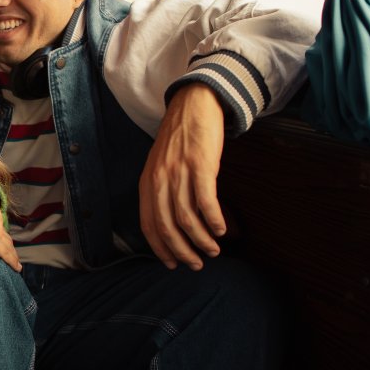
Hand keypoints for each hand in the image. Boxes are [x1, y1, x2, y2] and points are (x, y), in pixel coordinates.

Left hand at [139, 83, 225, 270]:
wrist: (193, 105)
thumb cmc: (179, 139)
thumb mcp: (160, 165)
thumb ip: (161, 190)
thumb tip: (172, 224)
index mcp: (147, 182)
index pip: (148, 224)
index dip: (160, 248)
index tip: (172, 264)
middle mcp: (160, 179)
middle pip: (167, 226)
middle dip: (182, 251)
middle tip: (196, 264)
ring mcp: (179, 172)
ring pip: (187, 218)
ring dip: (201, 240)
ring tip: (213, 250)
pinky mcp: (200, 166)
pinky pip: (206, 201)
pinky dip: (214, 220)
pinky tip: (222, 230)